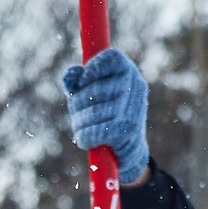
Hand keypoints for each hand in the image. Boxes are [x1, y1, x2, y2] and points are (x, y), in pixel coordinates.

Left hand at [61, 48, 150, 185]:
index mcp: (127, 72)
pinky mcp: (127, 130)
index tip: (80, 81)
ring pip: (89, 113)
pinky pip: (92, 131)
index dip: (93, 67)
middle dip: (77, 105)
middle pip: (91, 89)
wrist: (130, 151)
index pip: (111, 57)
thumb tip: (72, 74)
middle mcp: (134, 86)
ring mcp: (132, 108)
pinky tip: (87, 140)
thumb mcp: (89, 95)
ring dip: (79, 124)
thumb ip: (77, 81)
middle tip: (80, 113)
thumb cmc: (106, 117)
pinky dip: (84, 138)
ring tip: (86, 128)